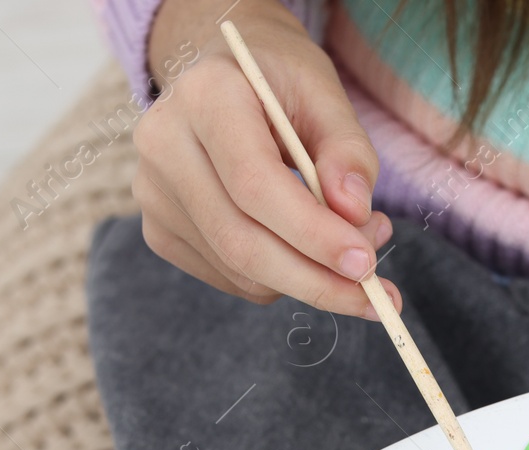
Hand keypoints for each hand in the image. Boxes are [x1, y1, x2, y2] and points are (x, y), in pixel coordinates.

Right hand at [133, 0, 399, 316]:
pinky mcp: (160, 230)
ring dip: (307, 281)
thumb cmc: (280, 82)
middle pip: (241, 240)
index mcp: (205, 96)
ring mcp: (154, 194)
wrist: (223, 77)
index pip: (254, 184)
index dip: (312, 233)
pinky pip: (230, 277)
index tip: (365, 264)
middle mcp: (164, 145)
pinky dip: (282, 281)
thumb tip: (355, 213)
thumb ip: (348, 150)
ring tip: (357, 254)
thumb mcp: (325, 94)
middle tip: (374, 293)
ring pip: (238, 269)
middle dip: (315, 279)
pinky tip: (309, 252)